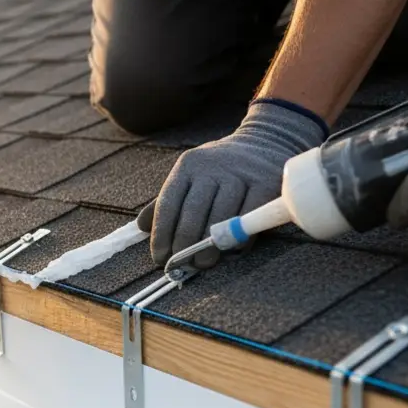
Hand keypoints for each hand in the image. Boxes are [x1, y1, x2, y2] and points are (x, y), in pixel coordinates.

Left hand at [150, 101, 326, 267]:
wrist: (265, 141)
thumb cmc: (220, 169)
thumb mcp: (190, 176)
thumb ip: (166, 201)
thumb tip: (141, 226)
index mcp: (188, 165)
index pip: (168, 204)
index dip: (161, 234)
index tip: (160, 257)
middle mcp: (212, 166)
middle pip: (192, 214)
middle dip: (184, 245)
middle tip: (181, 266)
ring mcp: (241, 173)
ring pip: (220, 219)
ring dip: (209, 247)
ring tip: (202, 263)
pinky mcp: (266, 183)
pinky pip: (248, 219)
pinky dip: (238, 239)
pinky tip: (229, 250)